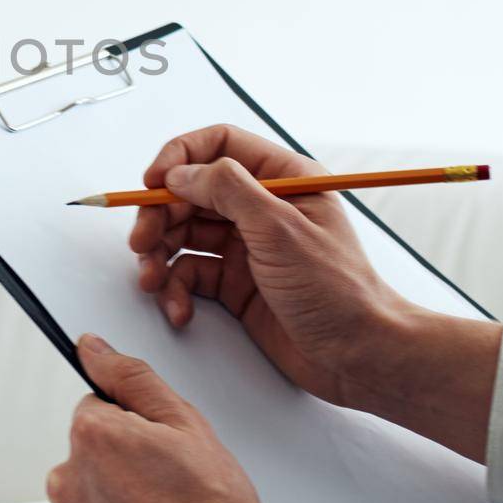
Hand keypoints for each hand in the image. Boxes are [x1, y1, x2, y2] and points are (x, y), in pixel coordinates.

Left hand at [46, 334, 291, 502]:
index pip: (96, 411)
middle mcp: (66, 480)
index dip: (133, 430)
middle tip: (162, 492)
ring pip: (84, 500)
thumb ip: (131, 377)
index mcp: (91, 435)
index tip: (157, 455)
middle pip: (87, 457)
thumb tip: (92, 348)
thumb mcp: (184, 424)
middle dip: (118, 468)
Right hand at [132, 123, 501, 460]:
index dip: (179, 157)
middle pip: (190, 192)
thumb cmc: (338, 292)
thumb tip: (181, 172)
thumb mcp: (280, 230)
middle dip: (160, 215)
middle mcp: (261, 207)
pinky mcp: (235, 283)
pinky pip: (189, 273)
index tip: (152, 182)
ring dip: (160, 254)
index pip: (218, 145)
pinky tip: (179, 308)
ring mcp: (246, 246)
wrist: (359, 357)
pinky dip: (175, 289)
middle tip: (142, 242)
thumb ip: (228, 190)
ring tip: (152, 279)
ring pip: (183, 234)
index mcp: (283, 179)